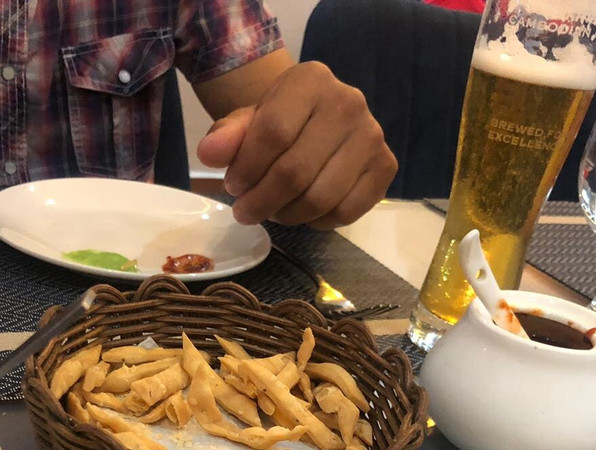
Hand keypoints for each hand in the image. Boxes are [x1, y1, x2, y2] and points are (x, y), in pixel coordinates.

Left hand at [196, 62, 396, 229]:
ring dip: (287, 215)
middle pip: (295, 172)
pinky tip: (304, 213)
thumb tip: (209, 154)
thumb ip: (227, 136)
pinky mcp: (386, 166)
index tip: (233, 186)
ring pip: (320, 198)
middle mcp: (349, 102)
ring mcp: (372, 136)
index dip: (246, 169)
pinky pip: (347, 212)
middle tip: (245, 211)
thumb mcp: (248, 121)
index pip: (273, 133)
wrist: (318, 119)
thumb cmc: (279, 120)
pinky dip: (319, 222)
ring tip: (273, 211)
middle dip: (262, 201)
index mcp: (310, 80)